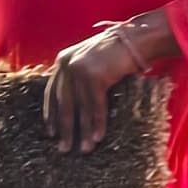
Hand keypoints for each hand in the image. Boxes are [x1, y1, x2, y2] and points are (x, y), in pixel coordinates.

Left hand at [45, 13, 171, 152]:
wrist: (136, 38)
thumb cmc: (116, 53)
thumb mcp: (90, 62)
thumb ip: (78, 78)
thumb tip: (72, 107)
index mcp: (63, 61)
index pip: (52, 93)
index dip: (52, 114)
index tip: (51, 133)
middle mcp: (68, 64)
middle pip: (64, 104)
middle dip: (65, 129)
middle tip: (63, 149)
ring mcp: (80, 69)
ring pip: (81, 108)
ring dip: (84, 131)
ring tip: (84, 149)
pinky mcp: (95, 76)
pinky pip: (96, 106)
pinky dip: (98, 123)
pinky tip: (98, 137)